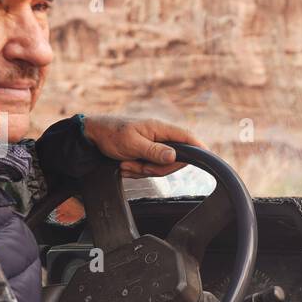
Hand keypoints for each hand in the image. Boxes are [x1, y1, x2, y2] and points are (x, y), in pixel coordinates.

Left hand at [81, 115, 206, 178]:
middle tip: (137, 165)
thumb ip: (154, 151)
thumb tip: (175, 156)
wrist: (92, 137)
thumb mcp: (132, 144)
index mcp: (160, 129)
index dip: (200, 148)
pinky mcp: (146, 156)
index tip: (208, 157)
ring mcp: (153, 148)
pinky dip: (136, 171)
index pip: (187, 138)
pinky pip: (149, 170)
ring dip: (142, 170)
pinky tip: (125, 165)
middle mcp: (160, 138)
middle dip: (155, 168)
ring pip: (160, 168)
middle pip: (174, 161)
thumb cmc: (111, 134)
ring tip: (126, 163)